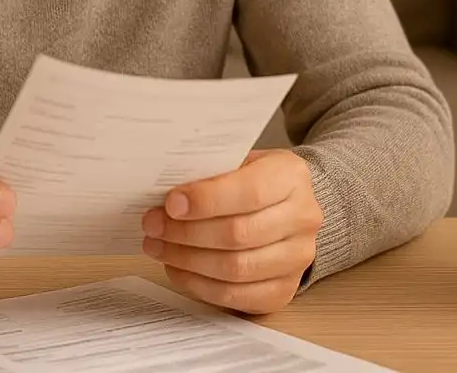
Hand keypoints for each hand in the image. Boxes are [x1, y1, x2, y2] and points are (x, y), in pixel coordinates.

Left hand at [141, 149, 322, 314]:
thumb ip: (211, 174)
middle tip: (153, 225)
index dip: (206, 201)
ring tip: (158, 246)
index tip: (170, 203)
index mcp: (292, 177)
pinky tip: (177, 267)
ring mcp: (297, 258)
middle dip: (186, 232)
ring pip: (235, 268)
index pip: (250, 192)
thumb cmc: (255, 181)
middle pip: (239, 234)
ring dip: (187, 260)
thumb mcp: (240, 162)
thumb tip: (168, 197)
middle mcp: (303, 218)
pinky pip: (235, 295)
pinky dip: (198, 284)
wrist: (287, 206)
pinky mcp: (283, 289)